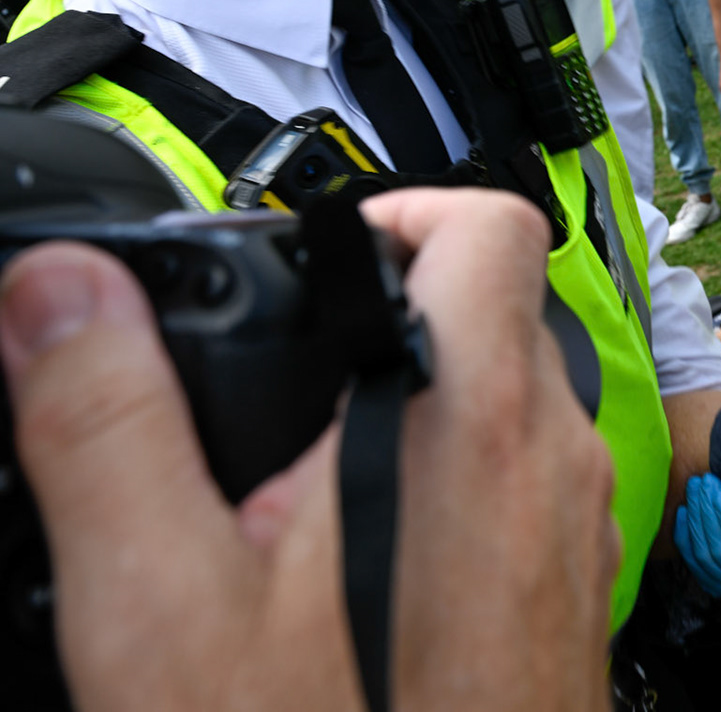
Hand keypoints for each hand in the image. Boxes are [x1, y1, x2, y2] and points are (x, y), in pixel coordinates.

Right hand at [1, 188, 616, 711]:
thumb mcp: (165, 603)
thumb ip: (106, 428)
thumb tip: (58, 295)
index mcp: (472, 428)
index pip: (491, 229)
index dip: (400, 209)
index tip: (318, 250)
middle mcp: (549, 464)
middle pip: (496, 308)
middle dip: (389, 309)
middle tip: (286, 365)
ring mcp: (573, 529)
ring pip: (508, 399)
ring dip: (414, 400)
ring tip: (302, 467)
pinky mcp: (569, 590)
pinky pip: (518, 486)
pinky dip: (446, 481)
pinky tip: (357, 556)